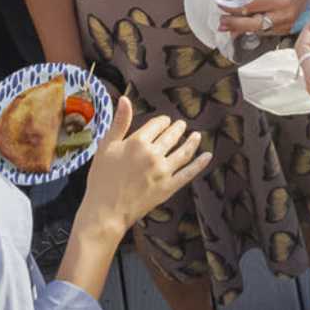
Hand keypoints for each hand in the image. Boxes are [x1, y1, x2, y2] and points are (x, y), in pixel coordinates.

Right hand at [77, 113, 211, 235]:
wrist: (105, 211)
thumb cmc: (101, 179)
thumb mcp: (106, 147)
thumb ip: (119, 122)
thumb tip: (125, 99)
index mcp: (138, 141)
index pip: (157, 124)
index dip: (162, 121)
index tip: (164, 121)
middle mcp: (154, 154)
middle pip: (171, 136)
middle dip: (177, 129)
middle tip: (181, 125)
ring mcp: (163, 171)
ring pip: (183, 151)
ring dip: (191, 142)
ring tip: (197, 136)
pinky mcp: (169, 187)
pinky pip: (188, 173)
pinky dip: (200, 164)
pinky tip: (208, 156)